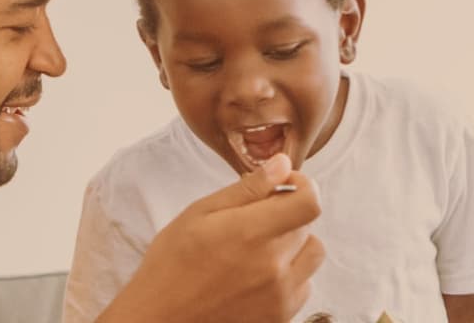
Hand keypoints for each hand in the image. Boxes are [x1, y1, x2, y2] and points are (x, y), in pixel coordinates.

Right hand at [96, 153, 323, 322]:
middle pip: (307, 225)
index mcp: (251, 233)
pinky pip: (304, 285)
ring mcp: (281, 296)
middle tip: (252, 218)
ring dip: (294, 243)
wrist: (161, 317)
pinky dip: (290, 273)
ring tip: (259, 246)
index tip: (284, 184)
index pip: (309, 203)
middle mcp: (274, 266)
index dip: (303, 186)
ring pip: (312, 255)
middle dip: (285, 212)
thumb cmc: (172, 263)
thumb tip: (282, 165)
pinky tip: (258, 273)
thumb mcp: (200, 214)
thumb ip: (246, 189)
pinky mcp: (281, 317)